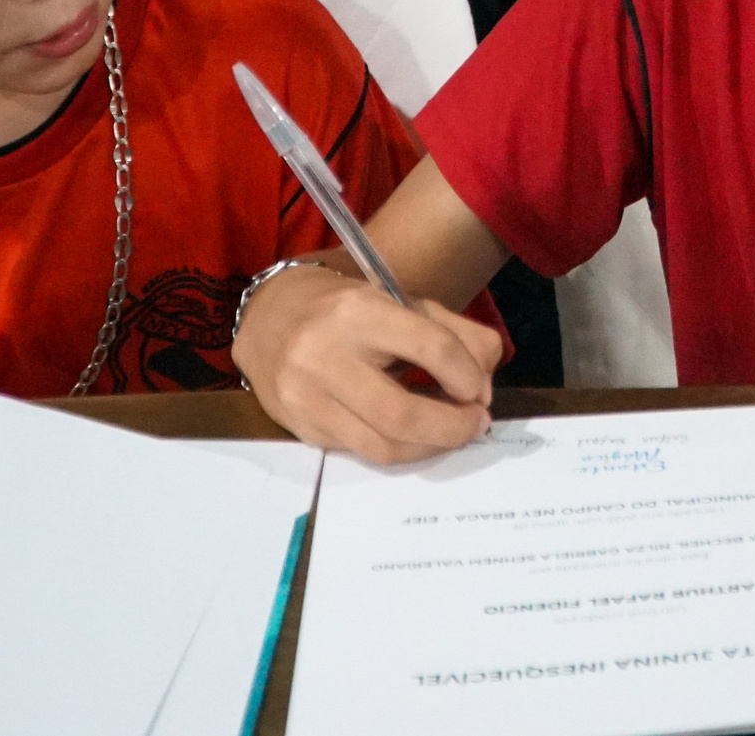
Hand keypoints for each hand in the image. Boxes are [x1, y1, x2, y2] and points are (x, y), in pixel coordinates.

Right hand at [232, 261, 505, 463]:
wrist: (270, 318)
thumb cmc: (348, 310)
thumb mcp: (404, 303)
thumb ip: (457, 335)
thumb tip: (484, 385)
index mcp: (359, 311)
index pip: (430, 347)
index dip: (467, 375)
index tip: (478, 389)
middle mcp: (325, 354)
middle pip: (403, 413)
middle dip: (452, 427)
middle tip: (476, 423)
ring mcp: (307, 397)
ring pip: (383, 446)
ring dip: (429, 447)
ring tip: (449, 431)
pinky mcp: (301, 428)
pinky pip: (362, 451)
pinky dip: (399, 448)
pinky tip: (412, 433)